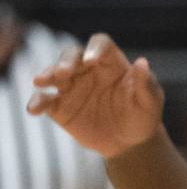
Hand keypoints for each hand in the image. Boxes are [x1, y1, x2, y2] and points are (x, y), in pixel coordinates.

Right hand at [27, 34, 163, 157]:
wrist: (129, 143)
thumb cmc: (143, 117)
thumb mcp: (150, 102)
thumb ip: (146, 83)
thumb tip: (142, 63)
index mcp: (111, 64)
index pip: (101, 45)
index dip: (95, 49)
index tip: (92, 60)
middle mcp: (87, 71)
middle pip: (71, 55)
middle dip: (65, 61)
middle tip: (63, 72)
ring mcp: (71, 87)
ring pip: (53, 74)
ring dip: (46, 75)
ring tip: (41, 82)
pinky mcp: (59, 106)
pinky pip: (44, 100)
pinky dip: (37, 102)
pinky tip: (34, 109)